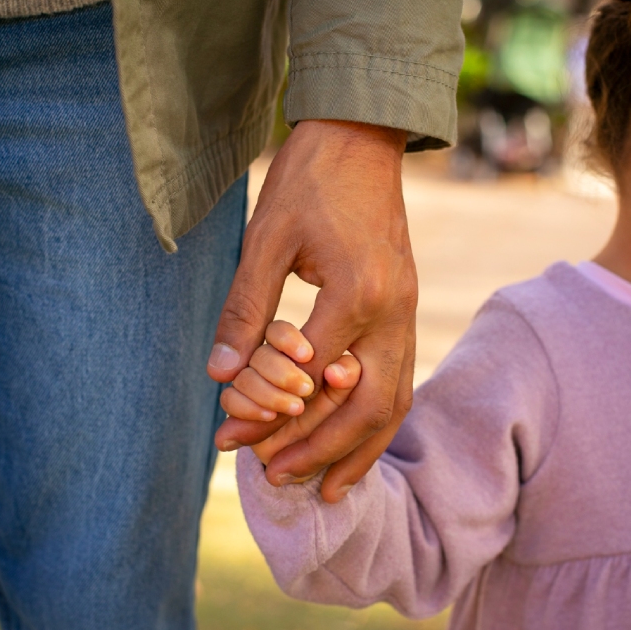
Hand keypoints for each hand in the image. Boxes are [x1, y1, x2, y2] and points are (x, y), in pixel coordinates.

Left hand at [207, 119, 416, 502]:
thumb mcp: (265, 239)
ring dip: (359, 449)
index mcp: (357, 294)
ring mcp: (409, 313)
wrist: (362, 140)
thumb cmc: (310, 183)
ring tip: (329, 489)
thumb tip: (221, 376)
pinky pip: (399, 379)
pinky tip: (356, 438)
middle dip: (319, 450)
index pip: (307, 378)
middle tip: (276, 479)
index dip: (267, 413)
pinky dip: (376, 418)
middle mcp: (393, 313)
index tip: (230, 438)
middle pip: (365, 407)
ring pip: (394, 402)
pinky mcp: (407, 310)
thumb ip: (246, 309)